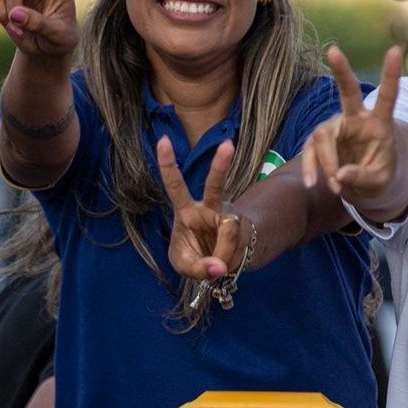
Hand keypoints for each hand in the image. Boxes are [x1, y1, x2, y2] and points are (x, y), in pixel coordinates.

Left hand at [160, 135, 240, 279]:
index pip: (175, 185)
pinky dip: (228, 260)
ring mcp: (230, 219)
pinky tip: (227, 263)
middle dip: (221, 165)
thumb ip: (197, 267)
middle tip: (227, 145)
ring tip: (220, 265)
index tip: (162, 140)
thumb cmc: (197, 257)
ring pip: (230, 229)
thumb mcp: (185, 265)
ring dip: (225, 248)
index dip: (168, 164)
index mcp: (186, 212)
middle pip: (215, 185)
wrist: (225, 261)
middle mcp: (209, 209)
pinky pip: (236, 247)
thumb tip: (219, 267)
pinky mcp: (245, 232)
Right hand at [301, 45, 402, 208]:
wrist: (365, 183)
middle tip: (334, 51)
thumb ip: (363, 177)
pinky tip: (311, 184)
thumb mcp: (379, 181)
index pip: (388, 97)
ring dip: (327, 163)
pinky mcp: (321, 140)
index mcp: (380, 123)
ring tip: (336, 188)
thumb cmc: (379, 175)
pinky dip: (311, 168)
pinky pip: (310, 150)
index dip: (391, 75)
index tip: (395, 50)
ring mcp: (337, 127)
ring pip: (323, 136)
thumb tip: (339, 176)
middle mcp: (357, 118)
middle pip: (348, 92)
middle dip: (341, 72)